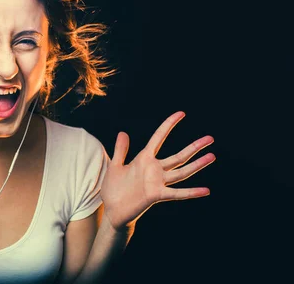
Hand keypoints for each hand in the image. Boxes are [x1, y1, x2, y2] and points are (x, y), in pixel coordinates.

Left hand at [101, 111, 214, 230]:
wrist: (112, 211)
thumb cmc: (113, 190)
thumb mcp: (115, 166)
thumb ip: (121, 150)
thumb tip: (123, 132)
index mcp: (144, 159)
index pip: (159, 138)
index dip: (169, 125)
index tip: (181, 113)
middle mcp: (154, 170)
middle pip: (178, 156)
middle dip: (194, 147)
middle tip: (210, 138)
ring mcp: (157, 182)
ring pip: (181, 171)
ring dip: (197, 165)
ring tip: (212, 156)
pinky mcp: (156, 195)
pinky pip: (176, 193)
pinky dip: (190, 192)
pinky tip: (205, 190)